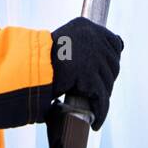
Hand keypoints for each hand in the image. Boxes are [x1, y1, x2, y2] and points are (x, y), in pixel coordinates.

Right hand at [49, 16, 124, 130]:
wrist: (27, 68)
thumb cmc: (42, 59)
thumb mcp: (69, 40)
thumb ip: (89, 41)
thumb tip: (120, 44)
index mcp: (86, 26)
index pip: (114, 43)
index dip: (110, 62)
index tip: (103, 73)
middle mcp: (92, 36)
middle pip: (113, 64)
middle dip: (106, 80)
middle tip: (93, 92)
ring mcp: (92, 55)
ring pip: (108, 83)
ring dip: (102, 96)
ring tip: (92, 105)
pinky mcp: (89, 75)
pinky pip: (101, 99)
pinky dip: (100, 112)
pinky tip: (96, 122)